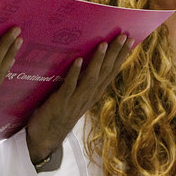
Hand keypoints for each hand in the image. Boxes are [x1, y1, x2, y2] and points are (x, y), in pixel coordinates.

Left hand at [24, 34, 133, 165]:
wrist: (45, 139)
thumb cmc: (59, 115)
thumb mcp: (75, 98)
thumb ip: (82, 83)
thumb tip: (87, 61)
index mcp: (93, 94)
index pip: (111, 72)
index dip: (120, 57)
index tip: (130, 41)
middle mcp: (88, 96)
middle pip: (105, 73)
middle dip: (115, 54)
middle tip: (124, 36)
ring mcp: (75, 100)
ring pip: (90, 78)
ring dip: (97, 61)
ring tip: (103, 44)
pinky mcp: (61, 102)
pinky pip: (69, 86)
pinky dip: (74, 73)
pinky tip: (78, 60)